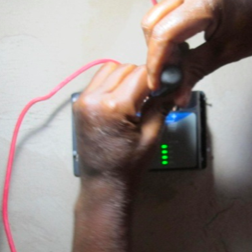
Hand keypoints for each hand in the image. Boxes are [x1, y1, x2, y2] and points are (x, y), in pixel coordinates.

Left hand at [73, 62, 171, 186]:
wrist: (104, 182)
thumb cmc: (125, 166)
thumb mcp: (151, 135)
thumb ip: (160, 106)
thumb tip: (170, 88)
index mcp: (113, 107)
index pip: (141, 74)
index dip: (157, 78)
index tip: (166, 84)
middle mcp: (94, 100)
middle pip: (126, 68)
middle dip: (142, 77)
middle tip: (153, 94)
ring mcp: (84, 101)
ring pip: (111, 69)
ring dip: (126, 77)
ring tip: (136, 97)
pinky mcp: (80, 104)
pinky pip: (99, 80)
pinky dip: (113, 83)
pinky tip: (122, 99)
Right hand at [141, 0, 251, 104]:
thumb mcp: (222, 55)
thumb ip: (194, 73)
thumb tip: (175, 97)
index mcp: (204, 1)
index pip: (165, 33)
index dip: (156, 62)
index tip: (156, 84)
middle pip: (153, 24)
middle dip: (155, 53)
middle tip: (166, 76)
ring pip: (154, 20)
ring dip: (159, 46)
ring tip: (175, 64)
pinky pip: (164, 16)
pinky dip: (166, 36)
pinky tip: (179, 51)